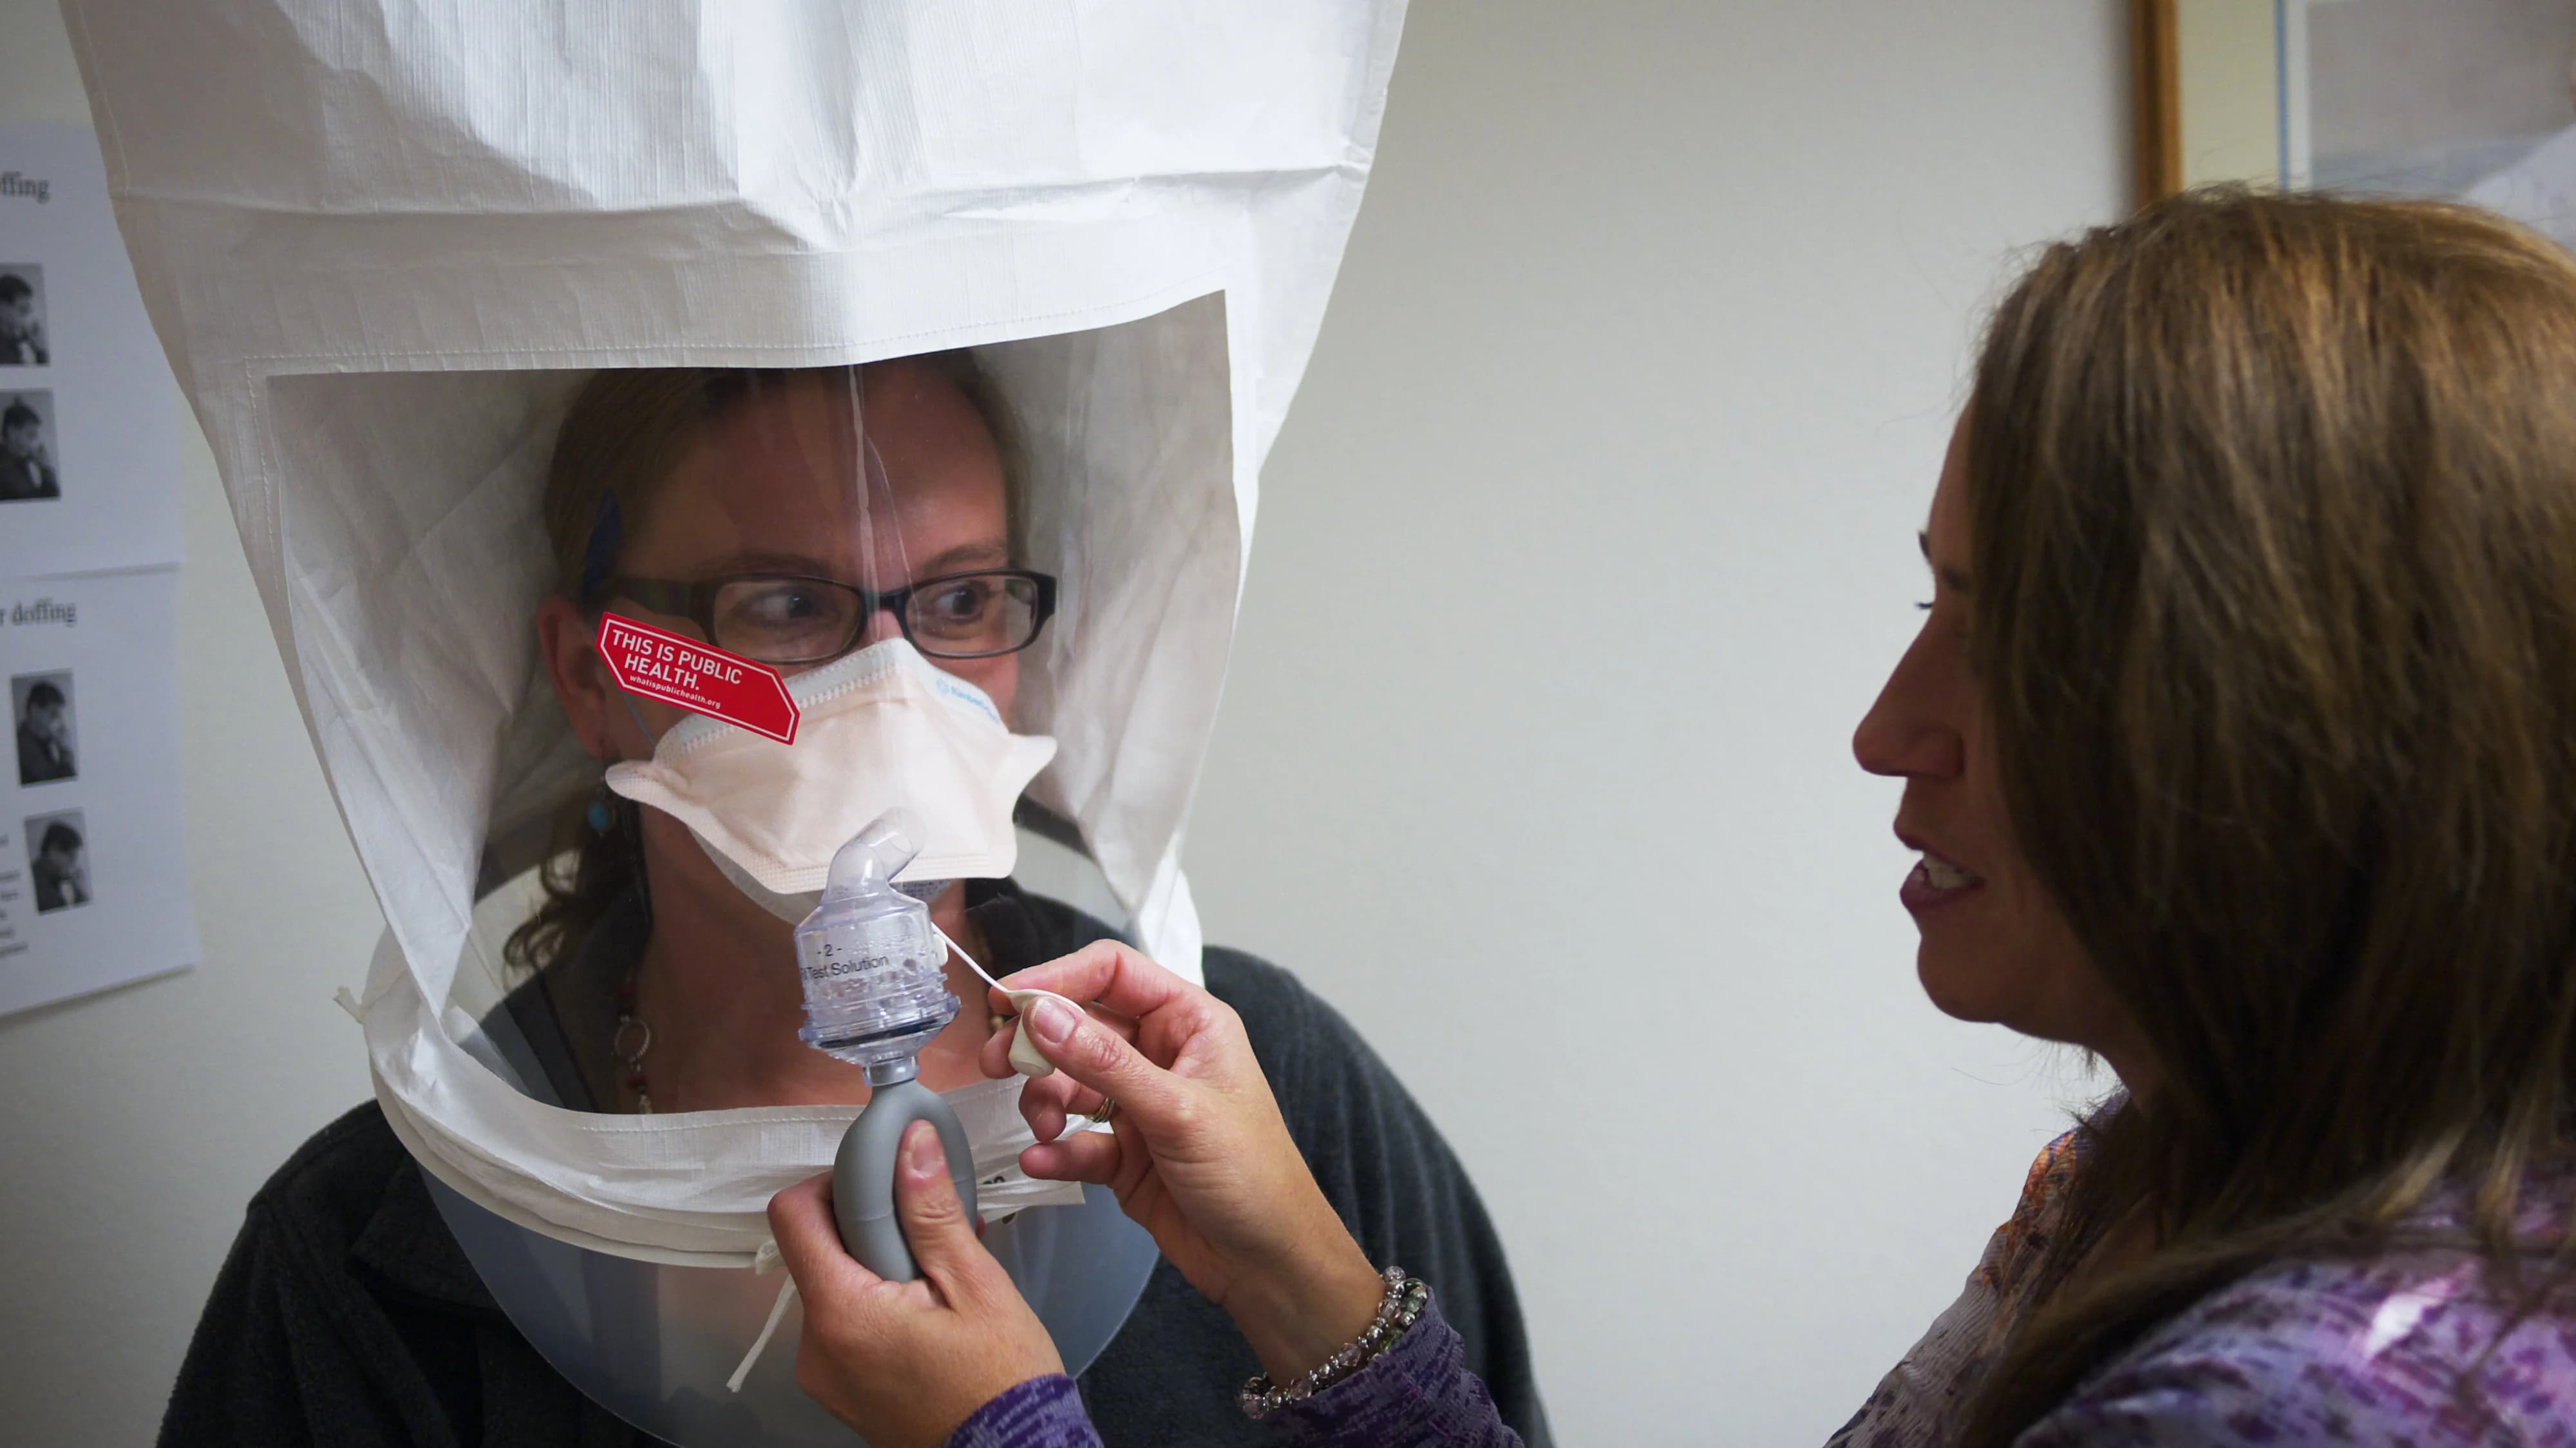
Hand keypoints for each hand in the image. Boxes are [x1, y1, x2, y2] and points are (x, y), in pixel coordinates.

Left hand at [767, 1121, 1063, 1447]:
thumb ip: (931, 1210)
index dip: (831, 1181)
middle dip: (870, 1225)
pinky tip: (932, 1309)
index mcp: (840, 1313)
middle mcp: (813, 1346)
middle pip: (817, 1251)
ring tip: (944, 1275)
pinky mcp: (841, 1391)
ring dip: (880, 1265)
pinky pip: (846, 1326)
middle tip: (934, 1229)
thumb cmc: (1001, 1378)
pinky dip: (880, 1304)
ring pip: (835, 1286)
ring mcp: (824, 1375)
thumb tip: (910, 1141)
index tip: (883, 1181)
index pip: (792, 1216)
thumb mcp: (974, 1284)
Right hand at [982, 941, 1385, 1384]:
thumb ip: (1104, 1062)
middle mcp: (1161, 1055)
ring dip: (1044, 1101)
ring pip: (1068, 1083)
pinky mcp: (1123, 1153)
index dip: (1057, 978)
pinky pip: (1074, 1139)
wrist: (1267, 1262)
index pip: (1112, 972)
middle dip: (1037, 1044)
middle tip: (998, 1064)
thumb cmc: (1252, 1176)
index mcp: (1189, 1022)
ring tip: (1044, 1128)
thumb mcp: (1177, 1111)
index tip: (1007, 999)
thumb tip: (1043, 1014)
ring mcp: (1139, 1104)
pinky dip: (1054, 1149)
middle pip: (1079, 1025)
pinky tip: (1044, 1161)